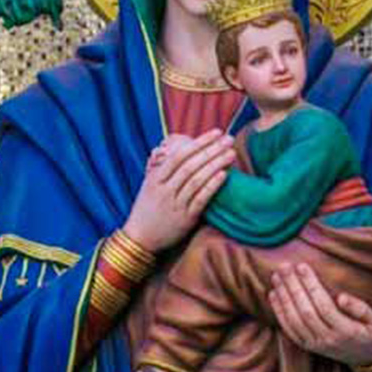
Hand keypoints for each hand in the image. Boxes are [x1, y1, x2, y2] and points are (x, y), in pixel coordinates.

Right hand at [122, 129, 235, 253]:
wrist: (140, 238)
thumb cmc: (147, 208)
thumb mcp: (149, 185)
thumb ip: (163, 168)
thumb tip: (175, 147)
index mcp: (156, 178)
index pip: (179, 155)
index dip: (199, 142)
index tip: (216, 132)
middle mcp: (165, 189)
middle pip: (191, 165)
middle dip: (212, 150)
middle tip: (229, 140)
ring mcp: (175, 204)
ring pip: (197, 180)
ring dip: (216, 165)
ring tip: (231, 154)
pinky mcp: (185, 219)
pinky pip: (200, 199)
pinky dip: (212, 186)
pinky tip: (224, 175)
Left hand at [269, 263, 371, 366]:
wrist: (365, 357)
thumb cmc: (369, 332)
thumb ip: (359, 308)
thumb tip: (341, 297)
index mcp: (346, 331)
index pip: (324, 306)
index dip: (311, 285)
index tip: (302, 266)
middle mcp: (328, 340)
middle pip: (305, 311)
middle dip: (293, 287)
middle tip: (284, 266)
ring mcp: (315, 345)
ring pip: (294, 320)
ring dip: (283, 297)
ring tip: (277, 277)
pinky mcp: (307, 347)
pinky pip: (289, 330)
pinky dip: (279, 312)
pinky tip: (274, 295)